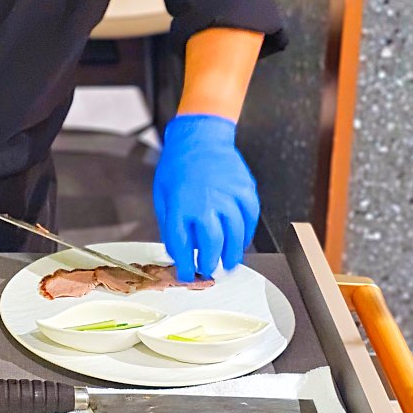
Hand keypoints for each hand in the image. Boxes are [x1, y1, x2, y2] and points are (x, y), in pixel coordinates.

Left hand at [152, 114, 259, 281]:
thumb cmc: (177, 166)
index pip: (182, 244)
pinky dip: (246, 235)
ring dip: (231, 254)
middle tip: (208, 271)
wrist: (200, 138)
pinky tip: (239, 242)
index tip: (186, 275)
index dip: (185, 264)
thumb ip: (170, 223)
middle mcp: (206, 202)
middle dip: (210, 263)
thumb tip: (178, 251)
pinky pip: (250, 220)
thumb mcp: (162, 195)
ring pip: (235, 235)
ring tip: (227, 264)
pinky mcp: (246, 190)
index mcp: (180, 204)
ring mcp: (229, 196)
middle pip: (212, 243)